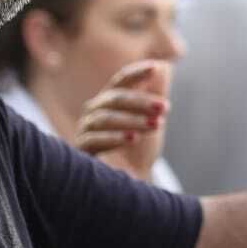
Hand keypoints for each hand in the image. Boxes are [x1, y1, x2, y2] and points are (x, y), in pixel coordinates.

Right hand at [74, 59, 171, 180]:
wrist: (133, 181)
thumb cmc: (141, 149)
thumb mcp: (153, 119)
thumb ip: (157, 93)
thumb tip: (165, 66)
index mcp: (110, 100)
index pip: (121, 80)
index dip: (136, 73)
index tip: (155, 67)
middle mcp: (95, 111)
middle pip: (115, 98)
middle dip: (141, 101)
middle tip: (165, 107)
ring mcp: (85, 129)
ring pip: (106, 118)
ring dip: (133, 120)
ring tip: (156, 124)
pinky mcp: (81, 149)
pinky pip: (94, 139)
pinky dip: (115, 138)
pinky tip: (133, 138)